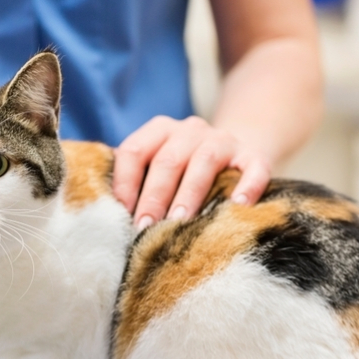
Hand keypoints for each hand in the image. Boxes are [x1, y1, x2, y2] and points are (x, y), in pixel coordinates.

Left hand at [113, 116, 271, 229]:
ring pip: (204, 161)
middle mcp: (190, 130)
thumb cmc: (182, 172)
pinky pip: (253, 167)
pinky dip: (247, 185)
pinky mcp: (254, 154)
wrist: (235, 153)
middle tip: (145, 228)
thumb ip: (134, 183)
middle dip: (154, 197)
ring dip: (189, 194)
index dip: (125, 184)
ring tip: (180, 223)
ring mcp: (223, 140)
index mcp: (159, 130)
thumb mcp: (157, 169)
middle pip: (167, 161)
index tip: (120, 216)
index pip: (134, 151)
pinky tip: (238, 205)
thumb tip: (104, 218)